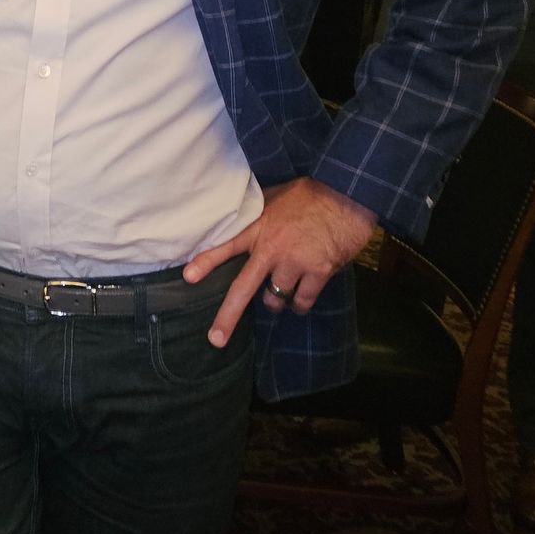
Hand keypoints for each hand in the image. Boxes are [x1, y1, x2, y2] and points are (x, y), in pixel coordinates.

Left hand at [182, 176, 375, 347]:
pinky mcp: (318, 272)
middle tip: (216, 339)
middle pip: (243, 289)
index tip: (188, 277)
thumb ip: (258, 215)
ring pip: (275, 300)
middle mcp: (271, 249)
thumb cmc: (310, 194)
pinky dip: (300, 305)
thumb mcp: (275, 198)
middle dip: (228, 316)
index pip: (226, 246)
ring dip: (275, 303)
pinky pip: (302, 301)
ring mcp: (294, 263)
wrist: (346, 196)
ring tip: (279, 295)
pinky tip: (300, 300)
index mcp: (258, 228)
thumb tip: (242, 219)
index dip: (206, 262)